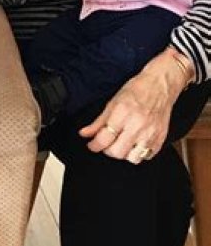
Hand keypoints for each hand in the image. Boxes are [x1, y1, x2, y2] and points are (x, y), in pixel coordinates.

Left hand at [79, 49, 188, 163]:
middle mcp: (137, 126)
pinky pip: (146, 156)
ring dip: (124, 154)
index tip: (92, 145)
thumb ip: (98, 121)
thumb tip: (85, 133)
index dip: (94, 145)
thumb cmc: (136, 90)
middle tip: (105, 143)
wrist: (160, 86)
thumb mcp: (112, 102)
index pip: (104, 138)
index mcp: (122, 114)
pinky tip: (134, 144)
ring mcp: (150, 134)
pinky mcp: (160, 139)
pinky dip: (138, 154)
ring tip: (121, 144)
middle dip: (107, 150)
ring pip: (132, 158)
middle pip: (117, 152)